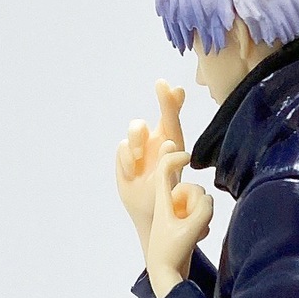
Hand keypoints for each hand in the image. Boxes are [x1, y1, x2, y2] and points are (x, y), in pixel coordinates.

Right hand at [114, 79, 186, 262]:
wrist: (150, 213)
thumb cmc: (166, 199)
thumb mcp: (170, 180)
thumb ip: (169, 161)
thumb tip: (169, 142)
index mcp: (172, 146)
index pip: (173, 119)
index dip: (173, 101)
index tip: (176, 86)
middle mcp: (157, 141)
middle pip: (158, 115)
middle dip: (162, 100)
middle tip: (163, 84)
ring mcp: (140, 147)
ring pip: (135, 127)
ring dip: (137, 141)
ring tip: (140, 161)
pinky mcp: (126, 155)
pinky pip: (122, 147)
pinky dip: (127, 160)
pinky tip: (133, 173)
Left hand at [146, 147, 212, 297]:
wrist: (165, 277)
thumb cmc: (172, 254)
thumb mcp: (191, 230)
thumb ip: (204, 209)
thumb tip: (208, 199)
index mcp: (162, 201)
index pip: (165, 168)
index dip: (176, 157)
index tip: (189, 159)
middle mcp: (169, 204)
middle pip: (192, 187)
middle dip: (197, 201)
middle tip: (190, 222)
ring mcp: (178, 215)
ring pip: (199, 202)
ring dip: (202, 215)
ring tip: (194, 233)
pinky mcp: (185, 225)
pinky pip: (201, 215)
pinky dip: (203, 225)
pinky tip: (197, 239)